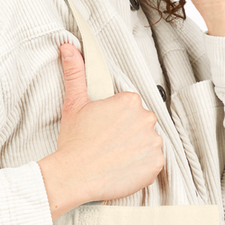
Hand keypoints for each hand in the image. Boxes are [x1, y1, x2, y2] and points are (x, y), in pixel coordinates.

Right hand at [37, 42, 163, 218]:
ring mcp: (153, 142)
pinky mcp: (156, 164)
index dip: (116, 119)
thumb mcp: (74, 104)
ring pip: (148, 142)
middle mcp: (146, 118)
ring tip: (114, 157)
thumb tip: (68, 48)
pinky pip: (153, 162)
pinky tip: (123, 167)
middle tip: (108, 143)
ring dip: (136, 148)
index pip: (130, 107)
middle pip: (141, 123)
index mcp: (129, 101)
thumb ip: (75, 73)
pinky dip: (142, 166)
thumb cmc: (74, 143)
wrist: (74, 176)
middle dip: (128, 132)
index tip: (105, 128)